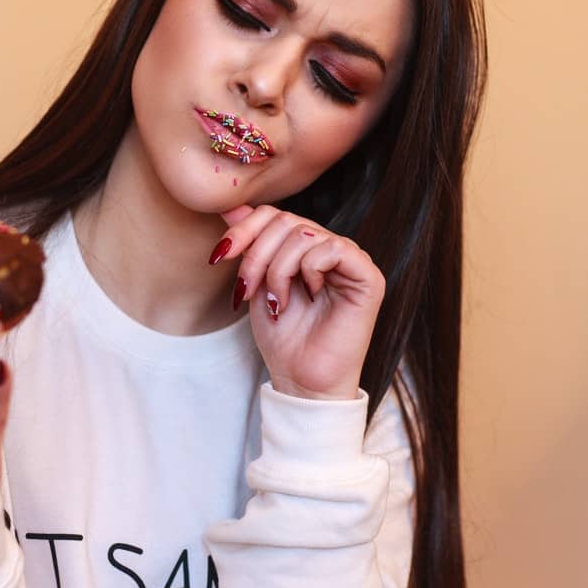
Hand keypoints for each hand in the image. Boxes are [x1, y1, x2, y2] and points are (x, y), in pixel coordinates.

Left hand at [213, 204, 385, 400]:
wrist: (301, 380)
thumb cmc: (282, 338)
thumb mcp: (256, 284)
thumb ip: (249, 245)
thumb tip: (229, 208)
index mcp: (305, 248)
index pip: (275, 214)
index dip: (244, 230)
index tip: (219, 257)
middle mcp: (329, 249)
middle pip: (286, 220)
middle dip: (257, 255)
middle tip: (247, 289)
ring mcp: (350, 261)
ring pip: (304, 234)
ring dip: (278, 270)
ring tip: (277, 302)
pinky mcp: (368, 277)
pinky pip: (333, 249)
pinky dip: (310, 270)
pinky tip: (311, 295)